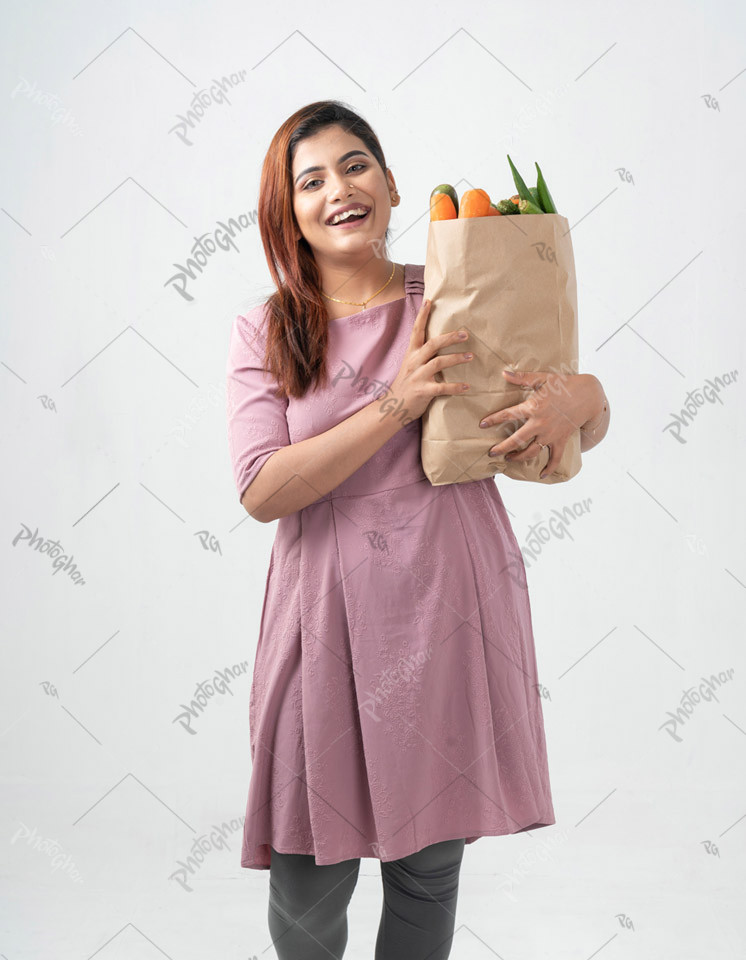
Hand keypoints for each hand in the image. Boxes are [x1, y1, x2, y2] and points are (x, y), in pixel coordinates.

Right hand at [388, 299, 473, 421]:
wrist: (393, 407)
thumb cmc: (406, 385)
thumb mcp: (411, 366)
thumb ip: (423, 355)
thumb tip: (440, 343)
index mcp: (411, 354)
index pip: (416, 331)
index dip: (422, 316)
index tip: (429, 301)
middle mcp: (414, 362)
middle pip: (432, 344)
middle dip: (449, 338)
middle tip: (465, 334)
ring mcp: (418, 377)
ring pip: (438, 363)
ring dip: (456, 359)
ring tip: (471, 356)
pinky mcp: (423, 391)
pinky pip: (441, 387)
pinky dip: (455, 387)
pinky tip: (467, 386)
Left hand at [479, 370, 600, 477]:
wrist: (588, 395)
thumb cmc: (564, 384)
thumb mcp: (543, 378)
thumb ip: (522, 378)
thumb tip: (504, 373)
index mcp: (533, 407)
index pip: (507, 415)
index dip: (493, 420)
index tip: (482, 425)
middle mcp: (540, 424)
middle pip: (516, 440)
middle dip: (502, 448)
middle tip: (491, 452)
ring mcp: (550, 434)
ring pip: (531, 452)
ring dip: (518, 457)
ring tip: (509, 459)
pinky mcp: (561, 440)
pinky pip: (555, 458)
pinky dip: (549, 468)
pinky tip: (542, 475)